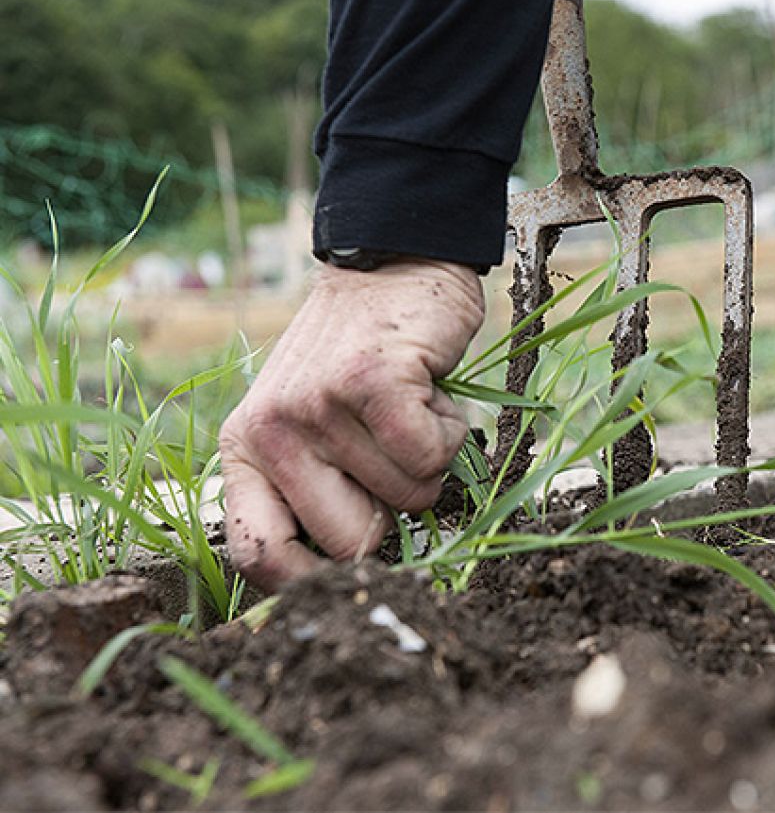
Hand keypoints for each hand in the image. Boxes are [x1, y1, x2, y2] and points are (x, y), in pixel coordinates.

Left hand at [219, 259, 483, 591]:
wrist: (392, 266)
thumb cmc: (361, 360)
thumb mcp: (313, 427)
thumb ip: (316, 493)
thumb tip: (348, 583)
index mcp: (246, 452)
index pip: (258, 556)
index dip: (313, 584)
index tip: (357, 575)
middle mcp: (270, 432)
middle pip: (350, 543)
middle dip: (394, 512)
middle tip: (391, 458)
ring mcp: (317, 405)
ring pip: (406, 496)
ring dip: (429, 460)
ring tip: (406, 408)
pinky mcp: (369, 382)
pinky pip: (429, 455)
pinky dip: (450, 432)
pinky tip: (428, 393)